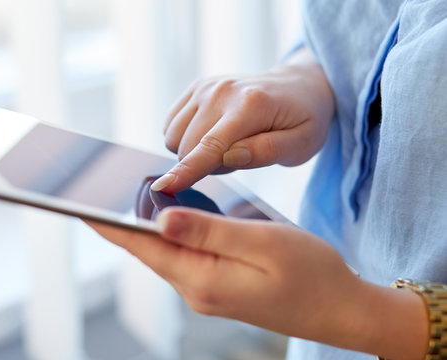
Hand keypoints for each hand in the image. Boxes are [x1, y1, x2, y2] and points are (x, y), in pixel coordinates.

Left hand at [84, 208, 427, 359]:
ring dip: (148, 227)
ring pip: (167, 252)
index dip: (109, 224)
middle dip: (123, 222)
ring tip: (130, 198)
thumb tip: (160, 217)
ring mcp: (207, 290)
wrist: (342, 309)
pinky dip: (173, 235)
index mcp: (202, 278)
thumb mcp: (261, 243)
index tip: (78, 203)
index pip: (142, 246)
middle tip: (100, 190)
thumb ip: (208, 230)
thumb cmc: (311, 273)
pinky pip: (186, 256)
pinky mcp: (219, 286)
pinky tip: (172, 218)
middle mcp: (197, 289)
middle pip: (149, 250)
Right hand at [151, 47, 334, 192]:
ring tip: (228, 144)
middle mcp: (222, 90)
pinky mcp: (196, 87)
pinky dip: (186, 138)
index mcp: (251, 104)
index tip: (163, 187)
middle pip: (187, 146)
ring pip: (174, 137)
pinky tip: (213, 134)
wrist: (299, 86)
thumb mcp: (301, 145)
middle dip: (206, 164)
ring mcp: (206, 86)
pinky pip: (170, 125)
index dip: (187, 170)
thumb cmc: (304, 120)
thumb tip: (230, 157)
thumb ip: (266, 151)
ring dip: (194, 152)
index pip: (211, 145)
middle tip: (241, 156)